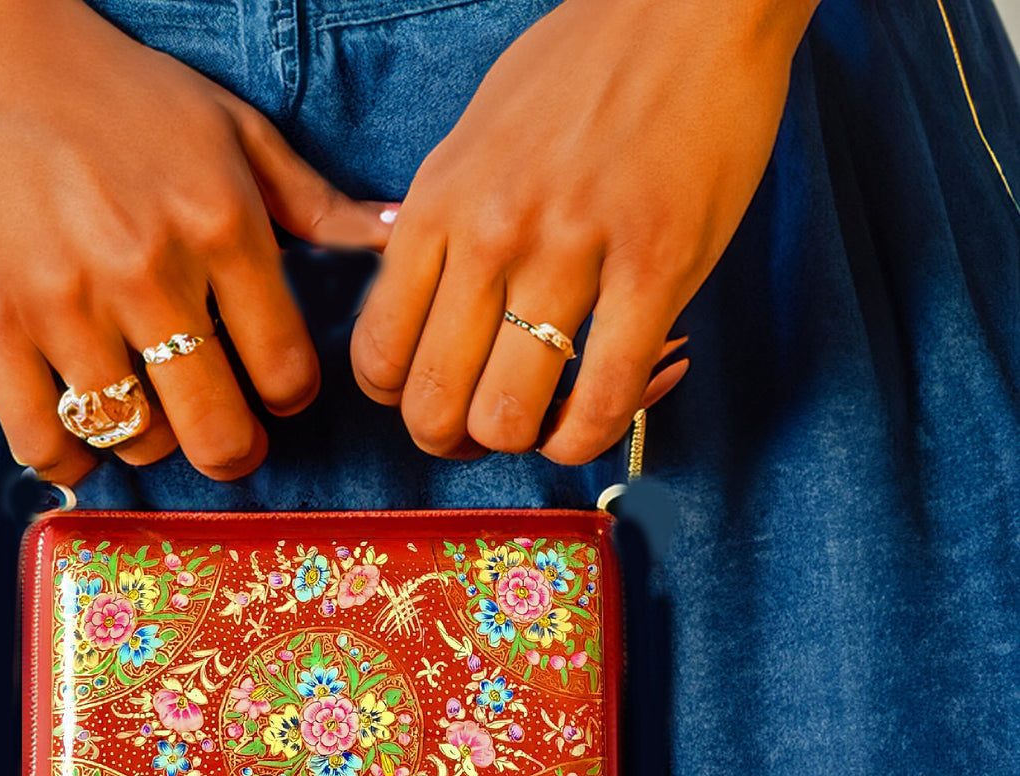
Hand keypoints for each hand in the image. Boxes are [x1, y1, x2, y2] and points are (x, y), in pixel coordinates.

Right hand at [0, 0, 396, 481]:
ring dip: (154, 440)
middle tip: (229, 439)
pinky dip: (71, 458)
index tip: (275, 390)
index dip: (289, 397)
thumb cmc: (124, 95)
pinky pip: (43, 441)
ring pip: (136, 439)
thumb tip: (396, 237)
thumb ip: (315, 201)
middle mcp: (148, 271)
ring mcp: (65, 302)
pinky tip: (84, 433)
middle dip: (235, 451)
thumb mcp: (234, 130)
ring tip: (152, 408)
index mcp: (221, 226)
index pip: (286, 371)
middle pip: (217, 431)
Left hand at [350, 0, 818, 463]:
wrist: (688, 3)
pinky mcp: (657, 269)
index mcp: (436, 209)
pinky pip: (601, 399)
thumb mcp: (470, 144)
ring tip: (545, 419)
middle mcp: (489, 236)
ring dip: (521, 442)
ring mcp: (572, 254)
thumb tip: (421, 311)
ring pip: (507, 418)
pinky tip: (593, 420)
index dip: (401, 402)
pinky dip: (589, 436)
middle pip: (432, 405)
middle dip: (454, 441)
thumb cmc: (577, 72)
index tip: (435, 397)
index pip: (378, 356)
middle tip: (485, 430)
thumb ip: (439, 232)